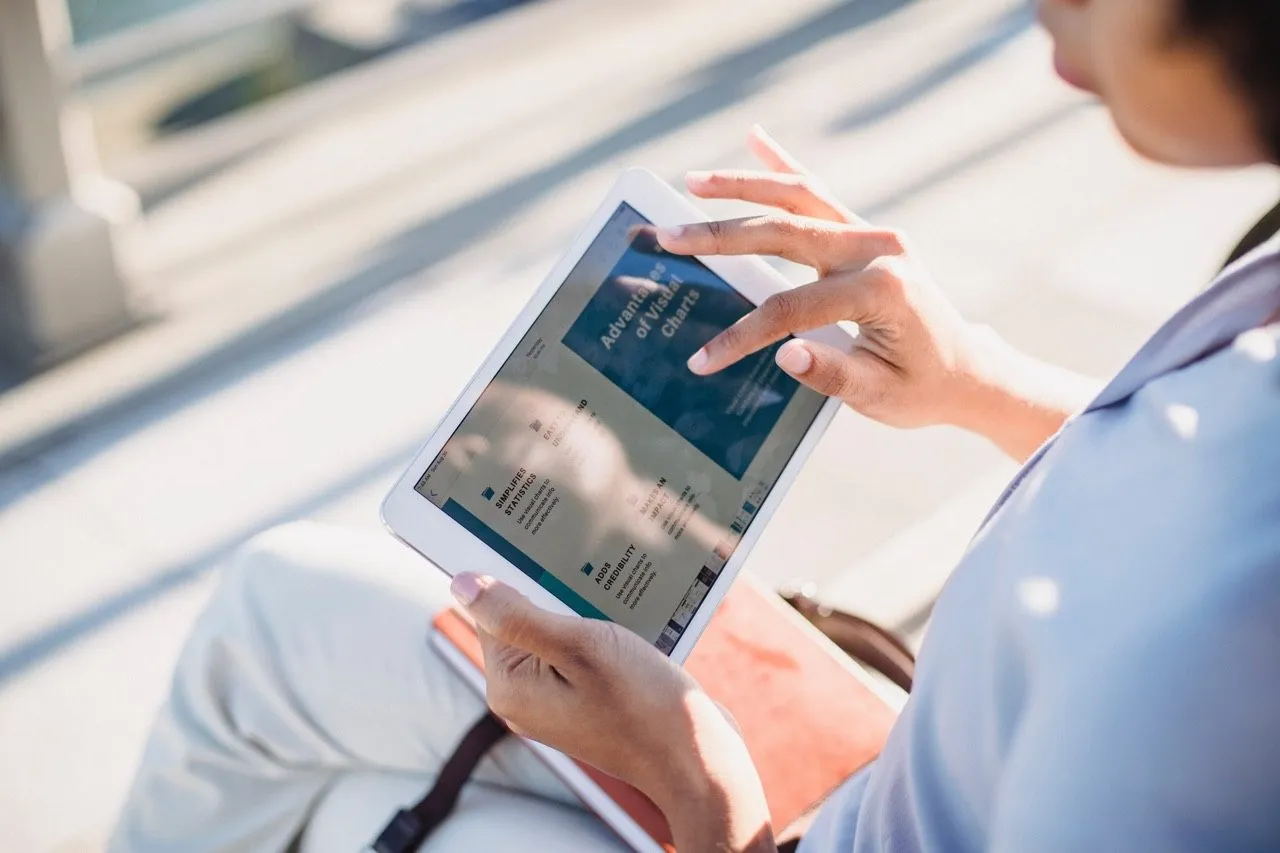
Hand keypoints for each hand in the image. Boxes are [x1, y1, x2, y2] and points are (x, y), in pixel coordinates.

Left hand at [449, 573, 775, 852]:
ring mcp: (554, 705)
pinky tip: (628, 630)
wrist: (698, 761)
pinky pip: (579, 655)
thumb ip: (517, 616)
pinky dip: (599, 636)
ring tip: (615, 606)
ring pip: (556, 634)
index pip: (491, 611)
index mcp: (508, 686)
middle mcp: (523, 699)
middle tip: (590, 579)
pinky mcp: (584, 705)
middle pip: (522, 622)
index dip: (519, 577)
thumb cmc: (644, 704)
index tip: (549, 553)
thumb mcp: (580, 647)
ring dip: (581, 614)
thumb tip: (461, 584)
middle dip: (554, 596)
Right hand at [657, 125, 979, 431]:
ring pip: (799, 198)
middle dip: (722, 235)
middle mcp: (879, 249)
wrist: (966, 370)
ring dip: (743, 186)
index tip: (704, 358)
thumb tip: (786, 354)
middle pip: (785, 233)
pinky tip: (755, 138)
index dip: (743, 335)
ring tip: (692, 181)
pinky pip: (819, 193)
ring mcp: (874, 234)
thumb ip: (832, 374)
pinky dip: (786, 167)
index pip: (792, 307)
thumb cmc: (921, 387)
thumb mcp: (878, 395)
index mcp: (882, 289)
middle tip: (670, 236)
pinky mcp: (867, 233)